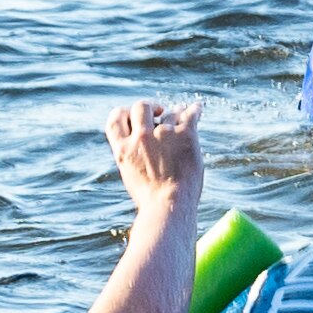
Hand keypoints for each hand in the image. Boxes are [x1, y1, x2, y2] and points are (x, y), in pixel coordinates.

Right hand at [108, 99, 201, 213]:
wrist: (170, 206)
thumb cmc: (152, 198)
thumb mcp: (131, 175)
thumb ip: (133, 155)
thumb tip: (140, 139)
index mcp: (123, 149)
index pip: (115, 118)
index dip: (123, 112)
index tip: (132, 115)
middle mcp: (141, 137)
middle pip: (141, 106)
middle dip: (149, 106)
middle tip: (157, 110)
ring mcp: (163, 134)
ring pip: (170, 112)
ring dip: (176, 113)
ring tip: (180, 115)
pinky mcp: (185, 134)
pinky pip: (190, 114)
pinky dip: (195, 109)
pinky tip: (197, 108)